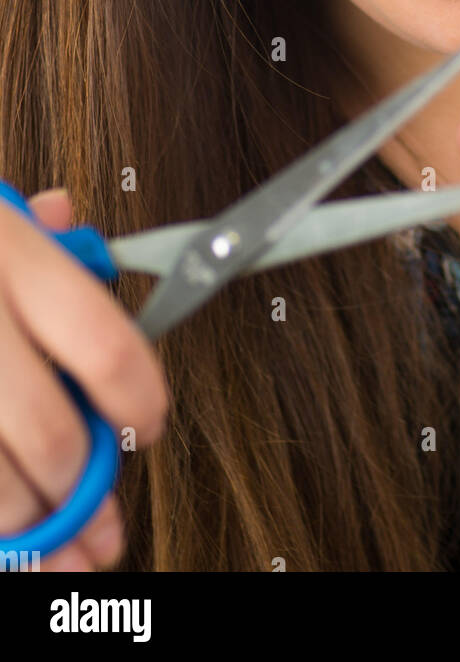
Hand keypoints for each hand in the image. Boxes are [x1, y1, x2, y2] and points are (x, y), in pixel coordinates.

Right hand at [0, 188, 168, 570]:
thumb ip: (28, 232)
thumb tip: (69, 228)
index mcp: (1, 252)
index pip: (102, 343)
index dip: (138, 399)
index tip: (147, 423)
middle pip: (47, 435)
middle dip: (78, 486)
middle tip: (91, 502)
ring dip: (24, 526)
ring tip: (39, 529)